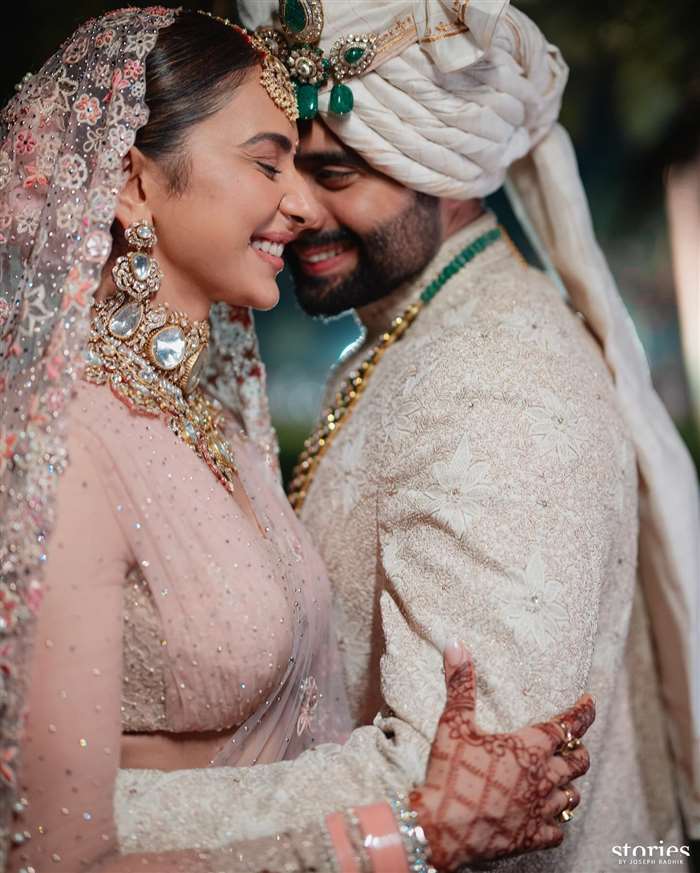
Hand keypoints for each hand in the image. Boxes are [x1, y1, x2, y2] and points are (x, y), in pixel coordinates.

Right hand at [409, 642, 594, 870]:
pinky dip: (556, 823)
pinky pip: (557, 831)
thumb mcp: (454, 723)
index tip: (590, 703)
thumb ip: (460, 684)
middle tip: (575, 743)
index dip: (583, 713)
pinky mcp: (531, 837)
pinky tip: (548, 819)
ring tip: (563, 780)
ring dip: (569, 785)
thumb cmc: (452, 772)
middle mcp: (543, 778)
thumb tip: (457, 644)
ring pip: (572, 797)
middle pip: (577, 762)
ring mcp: (539, 810)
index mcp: (530, 747)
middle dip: (579, 750)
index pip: (567, 725)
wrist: (443, 828)